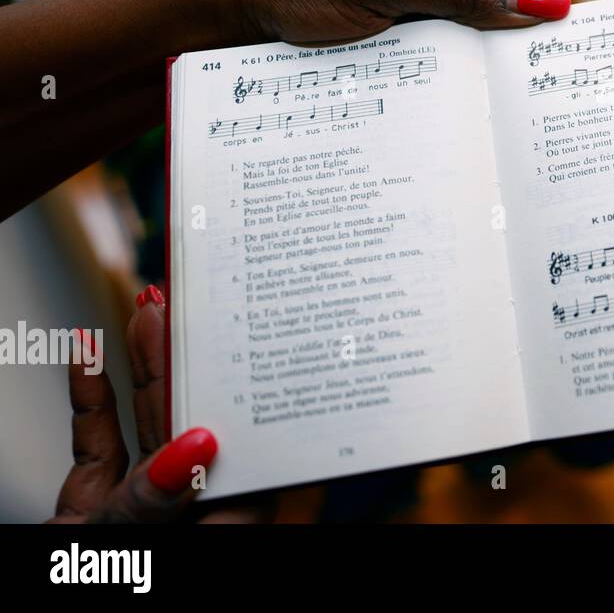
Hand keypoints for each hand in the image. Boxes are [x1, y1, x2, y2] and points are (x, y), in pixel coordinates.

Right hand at [46, 287, 268, 522]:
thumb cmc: (116, 610)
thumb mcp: (148, 543)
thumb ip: (164, 499)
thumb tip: (195, 446)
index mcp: (227, 519)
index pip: (249, 442)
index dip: (245, 386)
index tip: (239, 336)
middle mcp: (189, 506)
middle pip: (199, 419)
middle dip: (189, 362)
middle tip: (189, 308)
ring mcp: (143, 502)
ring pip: (150, 422)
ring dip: (144, 367)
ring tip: (148, 314)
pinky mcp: (95, 505)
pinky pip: (97, 443)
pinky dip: (89, 399)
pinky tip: (88, 356)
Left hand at [229, 0, 570, 45]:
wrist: (243, 2)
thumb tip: (542, 4)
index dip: (525, 5)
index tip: (545, 54)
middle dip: (498, 27)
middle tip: (514, 77)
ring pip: (472, 17)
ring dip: (470, 45)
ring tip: (478, 77)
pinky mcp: (408, 3)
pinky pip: (446, 31)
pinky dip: (447, 52)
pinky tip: (448, 72)